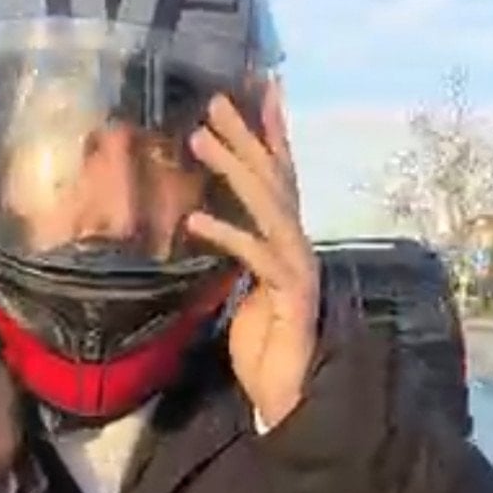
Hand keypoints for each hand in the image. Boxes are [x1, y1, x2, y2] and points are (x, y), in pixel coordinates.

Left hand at [187, 86, 318, 430]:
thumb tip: (215, 229)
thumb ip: (239, 260)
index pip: (279, 180)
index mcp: (285, 245)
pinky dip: (227, 235)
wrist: (289, 400)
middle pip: (274, 179)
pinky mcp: (289, 296)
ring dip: (234, 168)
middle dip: (247, 136)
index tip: (259, 92)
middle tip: (216, 100)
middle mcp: (296, 248)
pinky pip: (256, 256)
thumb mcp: (244, 295)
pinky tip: (196, 221)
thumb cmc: (266, 352)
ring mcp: (297, 270)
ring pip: (269, 206)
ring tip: (200, 137)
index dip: (270, 135)